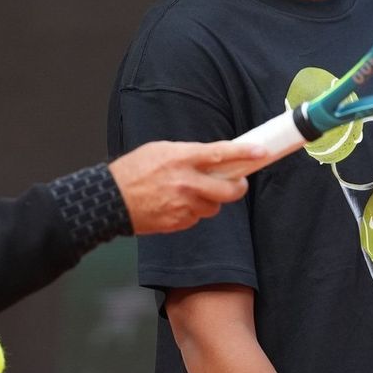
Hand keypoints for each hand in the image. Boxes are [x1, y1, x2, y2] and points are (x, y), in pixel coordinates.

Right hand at [109, 141, 264, 233]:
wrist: (111, 200)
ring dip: (210, 200)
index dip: (244, 154)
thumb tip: (210, 157)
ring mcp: (183, 205)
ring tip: (191, 193)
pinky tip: (176, 204)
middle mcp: (186, 182)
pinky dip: (193, 212)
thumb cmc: (133, 171)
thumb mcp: (160, 150)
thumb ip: (187, 153)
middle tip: (237, 184)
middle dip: (238, 187)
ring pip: (214, 206)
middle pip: (229, 190)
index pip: (220, 154)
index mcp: (181, 159)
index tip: (261, 153)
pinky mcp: (178, 222)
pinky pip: (197, 218)